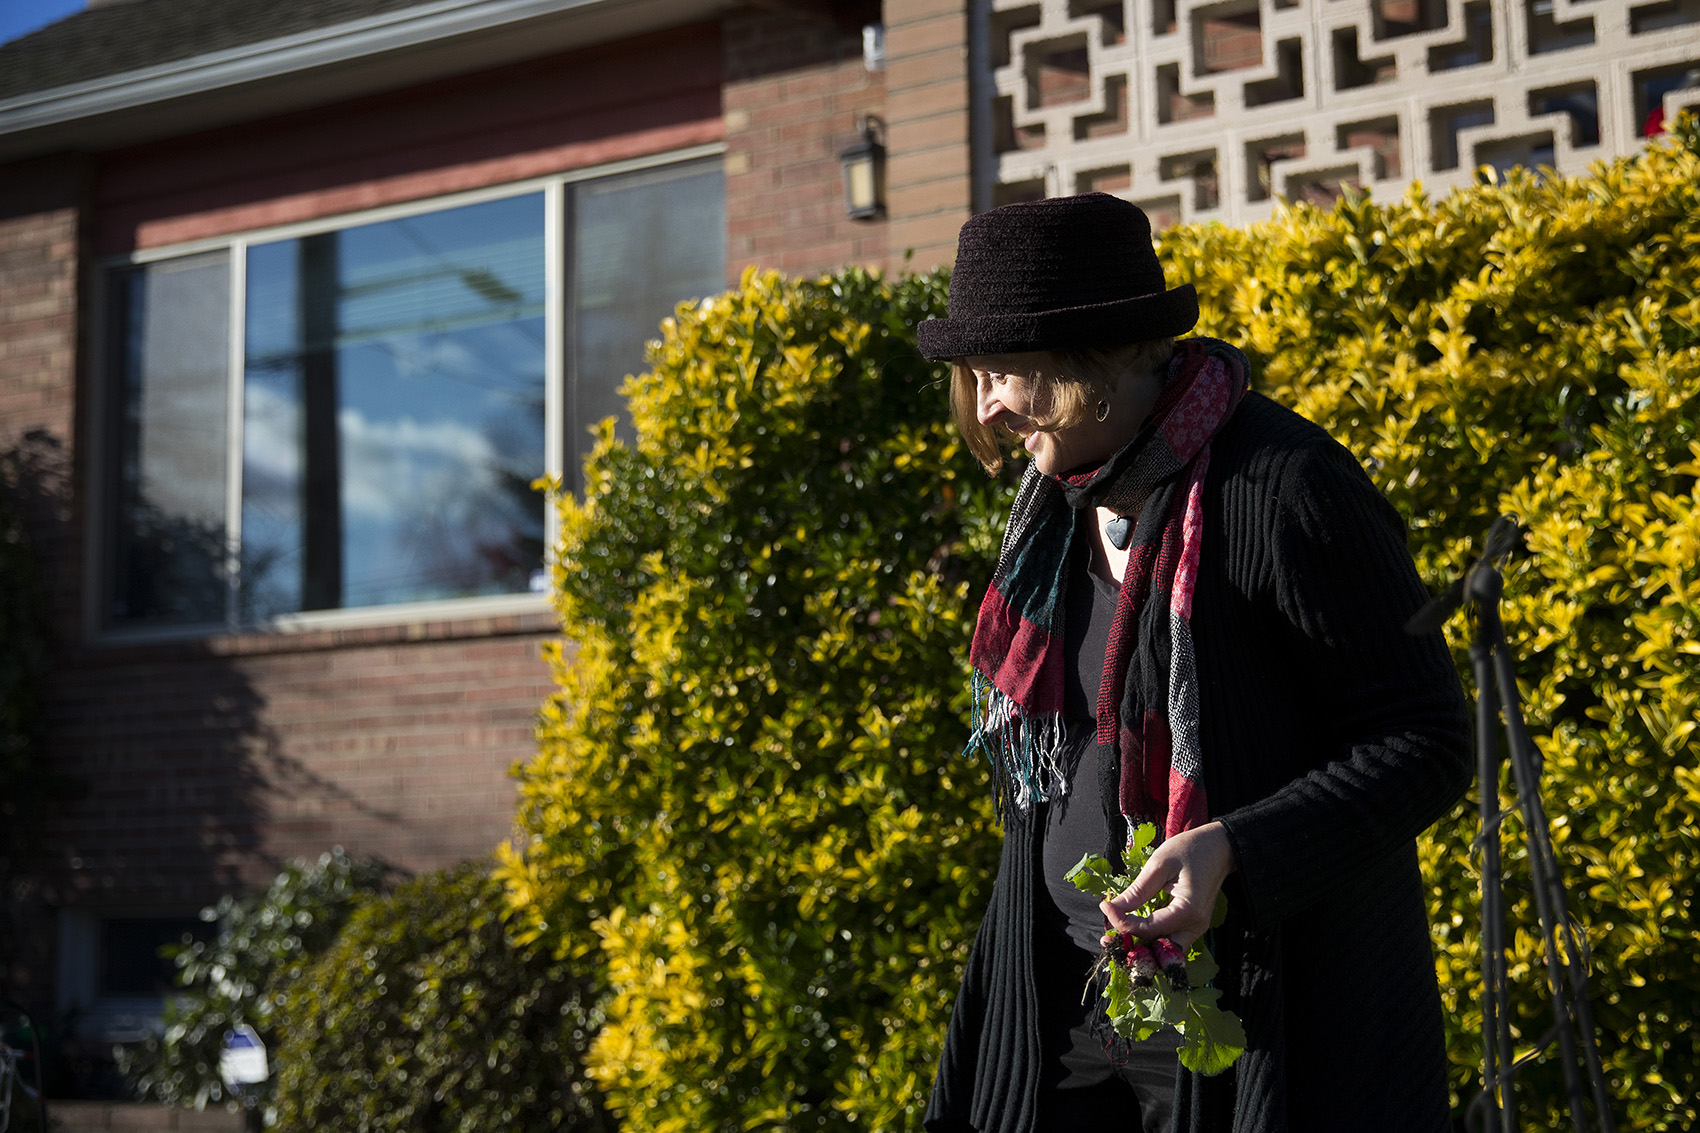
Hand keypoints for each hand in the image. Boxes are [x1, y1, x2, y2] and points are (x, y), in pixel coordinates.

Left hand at [1100, 821, 1236, 948]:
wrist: (1219, 847)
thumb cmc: (1189, 850)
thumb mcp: (1159, 865)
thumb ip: (1137, 891)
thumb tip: (1112, 909)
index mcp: (1188, 911)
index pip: (1149, 930)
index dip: (1123, 923)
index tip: (1105, 907)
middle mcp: (1195, 927)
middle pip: (1158, 951)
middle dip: (1132, 948)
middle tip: (1107, 937)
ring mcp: (1195, 929)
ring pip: (1164, 949)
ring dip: (1141, 945)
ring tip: (1116, 935)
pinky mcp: (1192, 925)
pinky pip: (1170, 940)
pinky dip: (1151, 938)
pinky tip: (1132, 928)